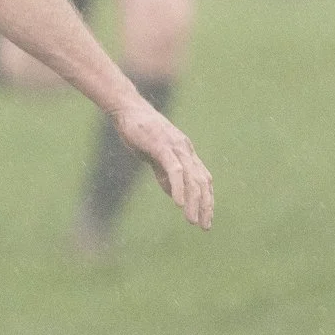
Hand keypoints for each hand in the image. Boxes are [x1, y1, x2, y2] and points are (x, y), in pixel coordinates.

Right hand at [113, 98, 213, 229]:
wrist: (127, 107)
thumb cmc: (138, 130)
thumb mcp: (154, 156)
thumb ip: (164, 173)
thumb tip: (174, 193)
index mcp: (185, 152)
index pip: (203, 179)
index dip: (207, 200)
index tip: (206, 219)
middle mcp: (185, 149)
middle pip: (202, 182)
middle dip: (205, 206)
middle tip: (205, 227)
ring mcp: (175, 147)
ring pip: (191, 179)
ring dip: (193, 202)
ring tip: (192, 221)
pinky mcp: (162, 145)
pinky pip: (175, 170)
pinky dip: (178, 188)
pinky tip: (177, 204)